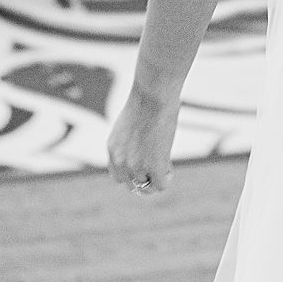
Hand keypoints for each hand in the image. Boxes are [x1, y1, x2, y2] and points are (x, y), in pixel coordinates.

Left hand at [107, 84, 179, 198]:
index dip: (133, 172)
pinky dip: (167, 179)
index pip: (118, 175)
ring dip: (157, 178)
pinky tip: (170, 166)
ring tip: (165, 162)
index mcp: (113, 149)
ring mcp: (136, 165)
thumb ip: (131, 141)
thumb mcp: (129, 124)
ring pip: (147, 187)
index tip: (145, 162)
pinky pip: (160, 185)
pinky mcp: (154, 165)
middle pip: (132, 185)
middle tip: (158, 163)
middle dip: (145, 178)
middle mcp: (120, 160)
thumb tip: (144, 148)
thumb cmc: (146, 100)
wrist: (153, 94)